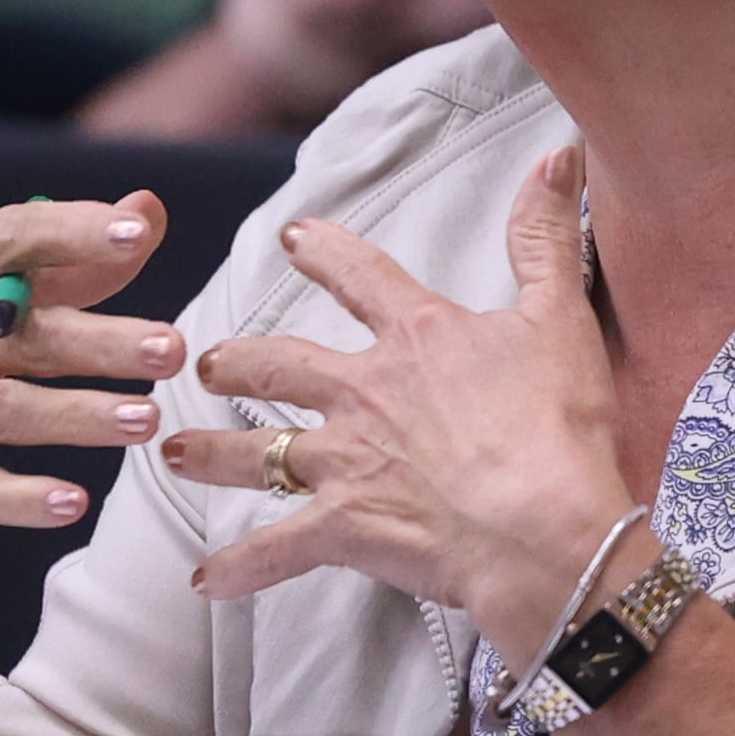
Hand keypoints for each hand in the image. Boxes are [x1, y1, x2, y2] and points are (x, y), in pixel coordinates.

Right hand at [0, 193, 184, 563]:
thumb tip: (148, 210)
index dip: (71, 232)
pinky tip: (71, 502)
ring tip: (146, 420)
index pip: (9, 239)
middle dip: (101, 340)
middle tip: (172, 348)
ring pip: (6, 408)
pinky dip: (20, 497)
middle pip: (26, 333)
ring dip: (79, 415)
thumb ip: (63, 262)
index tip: (134, 231)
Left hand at [165, 145, 633, 648]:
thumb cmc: (556, 425)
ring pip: (256, 453)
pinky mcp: (343, 528)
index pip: (361, 277)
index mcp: (416, 338)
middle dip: (239, 362)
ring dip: (211, 453)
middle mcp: (363, 393)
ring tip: (174, 452)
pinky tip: (206, 581)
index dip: (327, 252)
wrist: (541, 526)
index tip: (294, 236)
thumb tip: (557, 154)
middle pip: (281, 367)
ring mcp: (345, 462)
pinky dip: (239, 568)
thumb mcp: (560, 318)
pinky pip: (275, 551)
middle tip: (207, 361)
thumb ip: (545, 237)